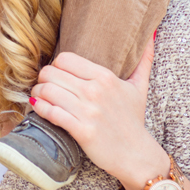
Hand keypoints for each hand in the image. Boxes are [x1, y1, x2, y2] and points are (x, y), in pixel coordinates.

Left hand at [29, 35, 167, 189]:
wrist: (137, 156)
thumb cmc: (133, 120)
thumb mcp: (140, 88)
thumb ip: (143, 60)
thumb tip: (151, 34)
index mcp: (105, 77)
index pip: (64, 59)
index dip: (55, 66)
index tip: (57, 75)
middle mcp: (95, 91)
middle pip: (50, 73)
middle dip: (43, 80)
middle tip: (45, 87)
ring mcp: (88, 111)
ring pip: (47, 91)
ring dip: (38, 94)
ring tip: (40, 98)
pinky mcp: (82, 130)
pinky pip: (51, 113)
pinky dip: (40, 109)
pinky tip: (40, 109)